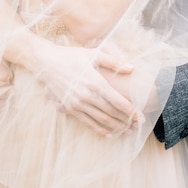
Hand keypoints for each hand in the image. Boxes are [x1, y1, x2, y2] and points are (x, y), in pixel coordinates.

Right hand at [28, 38, 143, 136]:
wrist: (46, 63)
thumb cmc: (71, 56)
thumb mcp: (93, 54)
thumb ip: (113, 61)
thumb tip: (131, 67)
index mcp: (95, 81)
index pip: (117, 100)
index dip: (130, 110)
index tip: (140, 116)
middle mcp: (87, 95)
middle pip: (111, 112)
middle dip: (126, 120)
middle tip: (138, 125)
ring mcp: (77, 103)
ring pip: (100, 119)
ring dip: (115, 126)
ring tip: (127, 131)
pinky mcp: (70, 108)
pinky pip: (87, 122)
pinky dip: (99, 129)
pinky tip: (109, 133)